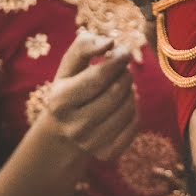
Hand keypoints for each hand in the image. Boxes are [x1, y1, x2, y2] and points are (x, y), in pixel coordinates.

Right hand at [40, 31, 139, 160]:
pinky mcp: (106, 154)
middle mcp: (73, 126)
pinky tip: (125, 103)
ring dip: (131, 91)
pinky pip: (135, 124)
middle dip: (125, 76)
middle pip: (116, 93)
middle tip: (122, 70)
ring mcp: (90, 143)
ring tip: (123, 86)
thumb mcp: (69, 67)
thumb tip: (110, 41)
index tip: (124, 52)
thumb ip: (84, 46)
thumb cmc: (70, 89)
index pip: (98, 78)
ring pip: (128, 108)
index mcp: (60, 101)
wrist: (64, 131)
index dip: (116, 61)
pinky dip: (135, 109)